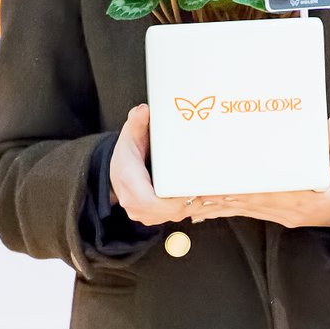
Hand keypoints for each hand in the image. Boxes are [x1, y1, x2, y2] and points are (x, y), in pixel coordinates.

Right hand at [107, 104, 203, 227]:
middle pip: (169, 211)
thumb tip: (143, 110)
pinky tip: (203, 199)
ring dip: (192, 206)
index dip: (174, 200)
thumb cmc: (125, 156)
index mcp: (130, 184)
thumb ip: (136, 123)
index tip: (192, 191)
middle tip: (211, 189)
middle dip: (191, 201)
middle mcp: (135, 204)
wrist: (117, 174)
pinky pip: (173, 217)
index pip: (152, 201)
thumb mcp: (129, 136)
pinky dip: (188, 208)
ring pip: (174, 216)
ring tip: (212, 194)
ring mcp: (143, 214)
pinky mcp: (152, 218)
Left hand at [187, 114, 329, 229]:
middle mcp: (286, 210)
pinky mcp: (278, 217)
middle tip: (194, 194)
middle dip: (220, 199)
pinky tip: (207, 213)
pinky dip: (228, 212)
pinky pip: (248, 214)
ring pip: (243, 212)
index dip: (242, 192)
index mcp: (302, 199)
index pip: (267, 194)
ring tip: (191, 206)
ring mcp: (280, 215)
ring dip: (218, 208)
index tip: (221, 186)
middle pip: (247, 204)